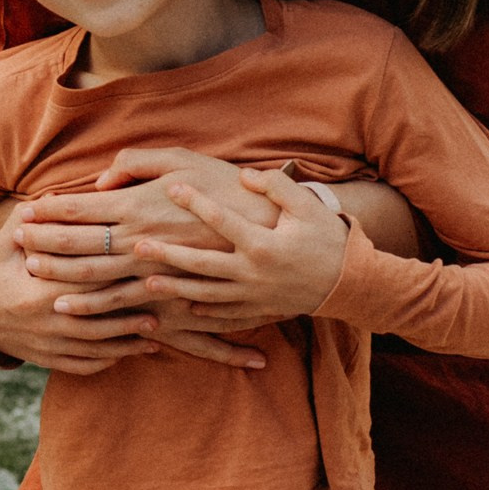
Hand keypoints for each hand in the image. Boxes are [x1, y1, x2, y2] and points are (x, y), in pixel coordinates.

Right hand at [0, 209, 161, 375]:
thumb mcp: (5, 244)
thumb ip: (29, 219)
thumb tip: (55, 195)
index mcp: (38, 292)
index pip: (85, 283)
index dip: (115, 274)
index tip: (143, 265)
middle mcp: (47, 322)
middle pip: (99, 316)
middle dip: (132, 310)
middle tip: (164, 299)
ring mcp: (50, 346)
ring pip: (98, 346)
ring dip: (130, 339)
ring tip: (158, 329)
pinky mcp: (51, 361)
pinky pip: (86, 365)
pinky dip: (111, 360)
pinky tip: (134, 351)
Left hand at [13, 153, 272, 304]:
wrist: (269, 229)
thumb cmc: (224, 186)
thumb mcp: (180, 159)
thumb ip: (135, 163)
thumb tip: (100, 180)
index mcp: (138, 203)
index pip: (81, 208)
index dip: (48, 213)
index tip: (23, 214)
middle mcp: (139, 237)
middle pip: (79, 245)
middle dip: (43, 245)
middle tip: (13, 245)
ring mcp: (152, 268)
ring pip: (96, 278)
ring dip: (61, 278)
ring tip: (32, 278)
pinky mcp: (167, 291)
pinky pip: (125, 303)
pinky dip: (96, 307)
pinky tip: (76, 308)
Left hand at [130, 167, 352, 329]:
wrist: (351, 282)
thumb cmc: (328, 237)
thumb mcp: (306, 206)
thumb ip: (275, 186)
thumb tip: (244, 174)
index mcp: (264, 244)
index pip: (221, 220)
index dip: (195, 202)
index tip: (172, 188)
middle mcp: (254, 273)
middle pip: (202, 264)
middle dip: (168, 256)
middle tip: (137, 246)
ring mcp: (254, 296)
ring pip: (206, 294)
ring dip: (176, 289)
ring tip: (147, 282)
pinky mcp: (258, 310)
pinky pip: (224, 315)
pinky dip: (202, 312)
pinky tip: (182, 306)